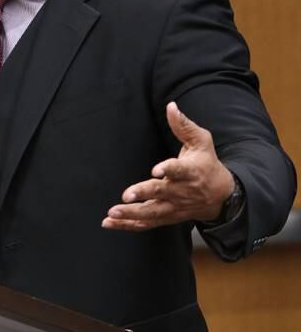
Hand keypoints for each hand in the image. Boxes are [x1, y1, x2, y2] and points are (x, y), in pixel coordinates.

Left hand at [102, 102, 234, 230]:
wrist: (221, 196)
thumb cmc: (207, 164)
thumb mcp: (201, 141)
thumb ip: (184, 125)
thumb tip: (171, 106)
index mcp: (190, 171)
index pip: (179, 170)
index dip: (168, 169)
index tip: (156, 170)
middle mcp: (181, 191)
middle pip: (161, 193)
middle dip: (143, 194)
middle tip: (126, 196)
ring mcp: (173, 207)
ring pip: (152, 213)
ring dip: (131, 214)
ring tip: (112, 213)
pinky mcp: (166, 217)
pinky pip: (146, 224)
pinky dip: (127, 225)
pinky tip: (109, 222)